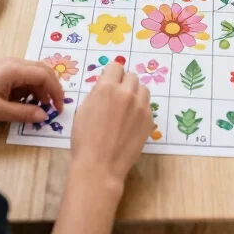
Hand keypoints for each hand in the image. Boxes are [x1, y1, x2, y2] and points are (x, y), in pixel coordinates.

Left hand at [0, 58, 63, 123]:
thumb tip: (44, 116)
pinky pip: (25, 75)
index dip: (55, 90)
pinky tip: (26, 101)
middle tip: (54, 107)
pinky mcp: (4, 69)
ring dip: (41, 88)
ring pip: (35, 72)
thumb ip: (23, 113)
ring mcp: (9, 64)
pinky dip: (31, 87)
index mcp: (14, 69)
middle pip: (43, 69)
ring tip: (38, 107)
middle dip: (51, 88)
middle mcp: (14, 62)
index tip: (59, 108)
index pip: (44, 75)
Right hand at [70, 62, 152, 189]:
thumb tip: (106, 85)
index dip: (112, 74)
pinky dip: (140, 109)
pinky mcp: (149, 120)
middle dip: (124, 83)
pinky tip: (131, 122)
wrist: (100, 166)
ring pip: (143, 89)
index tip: (109, 83)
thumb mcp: (84, 109)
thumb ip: (98, 92)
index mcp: (107, 87)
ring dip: (135, 94)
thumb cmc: (85, 139)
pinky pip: (147, 106)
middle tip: (117, 97)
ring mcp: (141, 106)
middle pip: (131, 76)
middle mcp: (127, 92)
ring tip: (127, 108)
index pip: (116, 66)